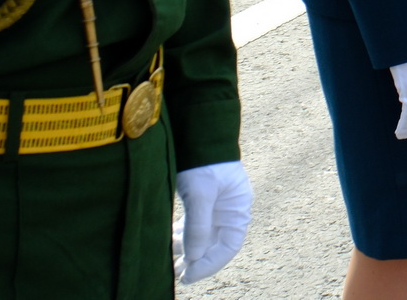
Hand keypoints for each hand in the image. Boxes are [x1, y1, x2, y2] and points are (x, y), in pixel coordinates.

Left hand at [174, 160, 252, 281]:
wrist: (199, 132)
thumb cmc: (204, 161)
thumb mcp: (201, 193)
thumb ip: (197, 226)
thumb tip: (193, 258)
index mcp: (237, 209)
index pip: (228, 246)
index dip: (210, 264)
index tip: (188, 275)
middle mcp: (228, 210)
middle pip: (214, 244)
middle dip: (196, 261)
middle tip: (177, 274)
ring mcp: (215, 205)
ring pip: (202, 236)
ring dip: (188, 251)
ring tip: (170, 263)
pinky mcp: (202, 199)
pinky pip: (193, 226)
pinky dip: (182, 237)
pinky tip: (169, 242)